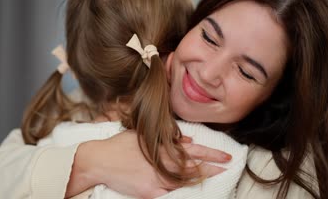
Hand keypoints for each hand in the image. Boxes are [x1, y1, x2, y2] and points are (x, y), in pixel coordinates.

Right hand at [69, 130, 230, 198]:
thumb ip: (166, 138)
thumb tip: (187, 140)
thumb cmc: (119, 145)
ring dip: (202, 180)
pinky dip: (182, 194)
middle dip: (213, 167)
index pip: (193, 150)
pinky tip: (193, 193)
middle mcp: (162, 164)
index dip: (211, 153)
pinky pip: (170, 195)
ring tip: (217, 179)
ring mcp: (156, 180)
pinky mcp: (149, 192)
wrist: (99, 161)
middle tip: (228, 167)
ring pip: (185, 182)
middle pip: (193, 167)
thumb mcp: (143, 135)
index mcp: (161, 148)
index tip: (225, 155)